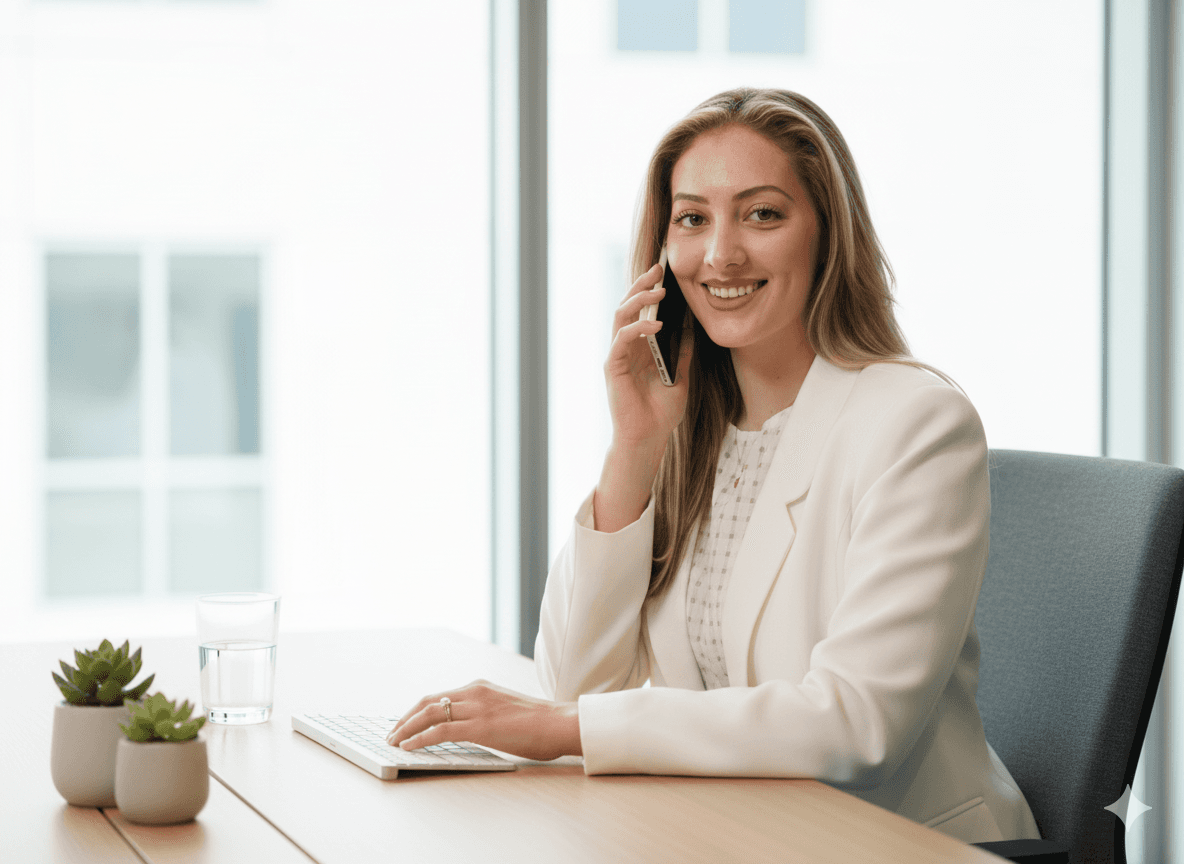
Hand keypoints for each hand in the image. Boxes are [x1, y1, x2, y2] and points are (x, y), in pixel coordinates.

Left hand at [386, 680, 580, 762]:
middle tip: (392, 732)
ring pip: (430, 713)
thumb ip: (486, 715)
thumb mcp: (507, 712)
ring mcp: (477, 707)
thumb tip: (470, 731)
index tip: (405, 722)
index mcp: (482, 687)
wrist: (561, 723)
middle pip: (429, 701)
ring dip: (406, 728)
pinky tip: (409, 746)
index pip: (440, 696)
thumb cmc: (541, 724)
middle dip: (406, 718)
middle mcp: (476, 691)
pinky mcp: (480, 725)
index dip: (418, 710)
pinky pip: (440, 730)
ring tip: (394, 741)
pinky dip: (420, 737)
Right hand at [605, 263, 694, 450]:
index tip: (665, 274)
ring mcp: (617, 355)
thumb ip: (684, 353)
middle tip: (658, 270)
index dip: (649, 290)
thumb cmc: (661, 413)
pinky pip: (621, 339)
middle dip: (641, 285)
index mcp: (640, 348)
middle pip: (627, 306)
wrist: (648, 439)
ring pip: (621, 316)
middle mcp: (626, 347)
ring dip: (639, 300)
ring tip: (659, 292)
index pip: (640, 311)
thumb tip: (693, 328)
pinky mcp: (612, 367)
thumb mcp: (681, 377)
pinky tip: (656, 325)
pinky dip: (638, 329)